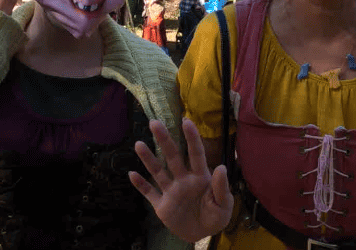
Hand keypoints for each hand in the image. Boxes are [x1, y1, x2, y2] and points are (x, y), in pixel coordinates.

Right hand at [130, 119, 233, 242]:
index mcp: (200, 177)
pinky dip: (140, 185)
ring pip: (158, 172)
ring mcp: (171, 191)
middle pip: (173, 157)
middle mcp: (184, 180)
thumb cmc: (216, 216)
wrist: (202, 234)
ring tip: (138, 144)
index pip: (196, 154)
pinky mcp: (161, 205)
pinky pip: (149, 193)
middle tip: (155, 123)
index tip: (186, 121)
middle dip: (164, 140)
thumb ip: (221, 187)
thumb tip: (221, 167)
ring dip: (148, 159)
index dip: (192, 138)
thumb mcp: (224, 205)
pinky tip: (131, 174)